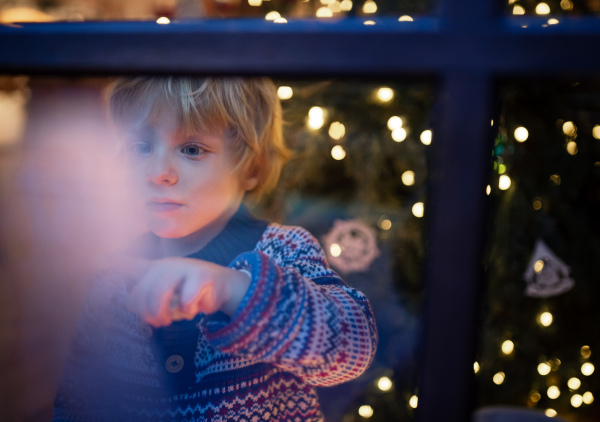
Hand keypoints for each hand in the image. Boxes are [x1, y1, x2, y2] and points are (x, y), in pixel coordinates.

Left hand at [118, 257, 250, 326]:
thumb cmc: (190, 290)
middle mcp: (167, 266)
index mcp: (155, 269)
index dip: (110, 264)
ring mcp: (185, 269)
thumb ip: (146, 294)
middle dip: (146, 313)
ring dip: (161, 313)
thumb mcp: (166, 290)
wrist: (224, 286)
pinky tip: (192, 310)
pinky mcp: (202, 276)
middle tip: (157, 322)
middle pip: (141, 292)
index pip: (129, 266)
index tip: (95, 261)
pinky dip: (187, 311)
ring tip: (168, 320)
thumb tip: (123, 296)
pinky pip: (186, 300)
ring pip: (159, 293)